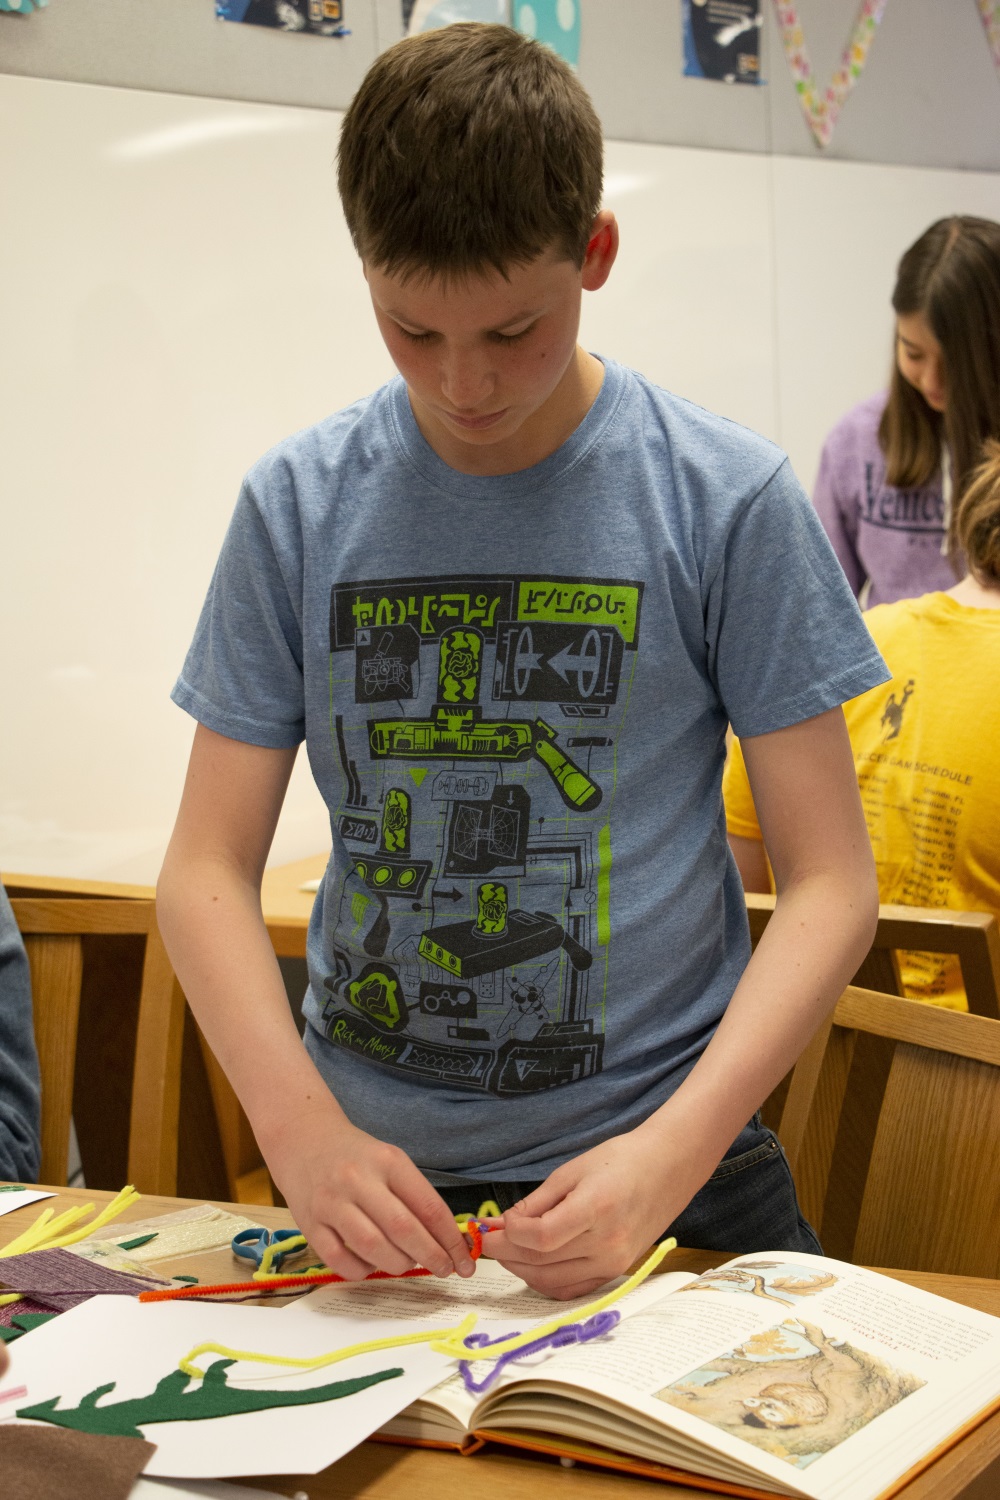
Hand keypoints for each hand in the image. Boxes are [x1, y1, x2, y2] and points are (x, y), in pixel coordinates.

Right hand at [264, 1101, 474, 1282]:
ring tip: (407, 1263)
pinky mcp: (309, 1224)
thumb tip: (446, 1240)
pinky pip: (340, 1260)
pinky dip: (362, 1271)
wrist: (304, 1138)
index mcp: (388, 1161)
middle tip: (445, 1269)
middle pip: (403, 1229)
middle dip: (431, 1256)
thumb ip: (415, 1196)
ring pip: (372, 1247)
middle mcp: (358, 1180)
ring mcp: (331, 1203)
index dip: (450, 1239)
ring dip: (398, 1264)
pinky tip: (372, 1265)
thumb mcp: (391, 1161)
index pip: (428, 1206)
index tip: (465, 1259)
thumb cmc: (356, 1155)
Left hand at [480, 1125, 710, 1298]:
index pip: (541, 1237)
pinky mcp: (616, 1271)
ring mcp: (613, 1262)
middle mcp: (607, 1243)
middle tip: (486, 1241)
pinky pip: (572, 1288)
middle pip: (541, 1261)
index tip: (495, 1224)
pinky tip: (529, 1265)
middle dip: (506, 1253)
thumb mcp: (573, 1170)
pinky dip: (545, 1282)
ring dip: (520, 1270)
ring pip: (552, 1281)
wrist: (667, 1168)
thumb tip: (505, 1225)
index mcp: (596, 1209)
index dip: (510, 1234)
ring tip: (504, 1251)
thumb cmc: (621, 1160)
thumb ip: (537, 1202)